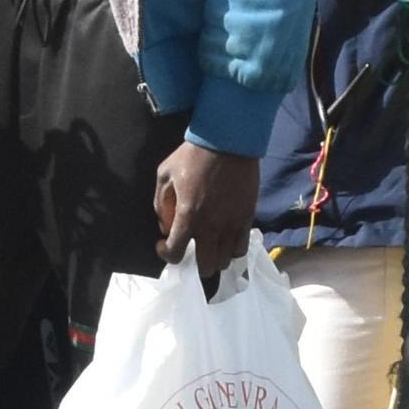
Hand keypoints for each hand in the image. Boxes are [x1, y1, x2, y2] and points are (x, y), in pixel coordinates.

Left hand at [153, 142, 258, 286]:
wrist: (228, 141)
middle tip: (191, 248)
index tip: (164, 243)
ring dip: (214, 257)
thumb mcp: (164, 174)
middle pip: (206, 267)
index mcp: (188, 217)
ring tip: (209, 244)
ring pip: (225, 261)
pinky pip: (242, 247)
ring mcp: (232, 224)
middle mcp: (211, 227)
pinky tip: (226, 238)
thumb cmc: (193, 156)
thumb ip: (160, 203)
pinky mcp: (247, 218)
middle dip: (195, 263)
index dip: (166, 253)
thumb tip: (165, 225)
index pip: (175, 254)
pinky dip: (232, 249)